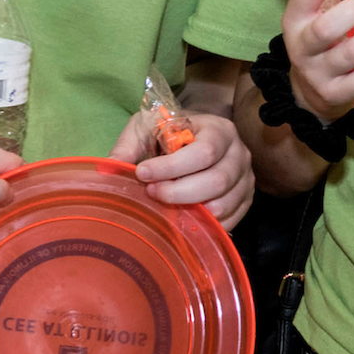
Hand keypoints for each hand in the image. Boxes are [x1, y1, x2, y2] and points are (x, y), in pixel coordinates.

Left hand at [109, 105, 254, 230]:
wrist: (194, 138)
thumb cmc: (169, 133)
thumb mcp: (147, 128)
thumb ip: (128, 146)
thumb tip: (108, 171)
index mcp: (219, 129)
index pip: (204, 152)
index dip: (172, 167)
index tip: (142, 173)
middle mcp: (239, 153)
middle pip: (216, 180)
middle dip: (179, 193)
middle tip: (152, 193)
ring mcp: (246, 179)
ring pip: (223, 204)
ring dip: (191, 211)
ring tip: (166, 206)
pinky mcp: (245, 200)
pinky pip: (230, 220)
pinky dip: (206, 225)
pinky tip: (184, 218)